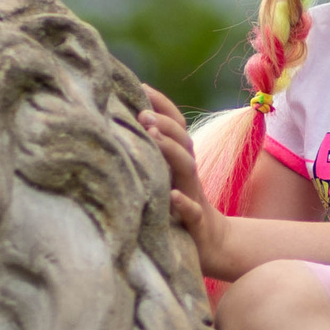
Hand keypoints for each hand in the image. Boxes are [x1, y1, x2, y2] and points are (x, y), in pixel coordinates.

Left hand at [141, 85, 241, 279]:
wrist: (212, 244)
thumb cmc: (180, 208)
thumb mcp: (166, 178)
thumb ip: (152, 154)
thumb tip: (117, 127)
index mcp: (180, 162)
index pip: (175, 125)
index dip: (161, 104)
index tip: (139, 85)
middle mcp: (188, 174)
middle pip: (183, 141)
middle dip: (163, 124)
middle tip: (141, 112)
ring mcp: (193, 196)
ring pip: (187, 168)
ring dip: (171, 151)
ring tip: (151, 136)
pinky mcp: (196, 224)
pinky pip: (192, 212)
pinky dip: (184, 204)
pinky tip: (173, 198)